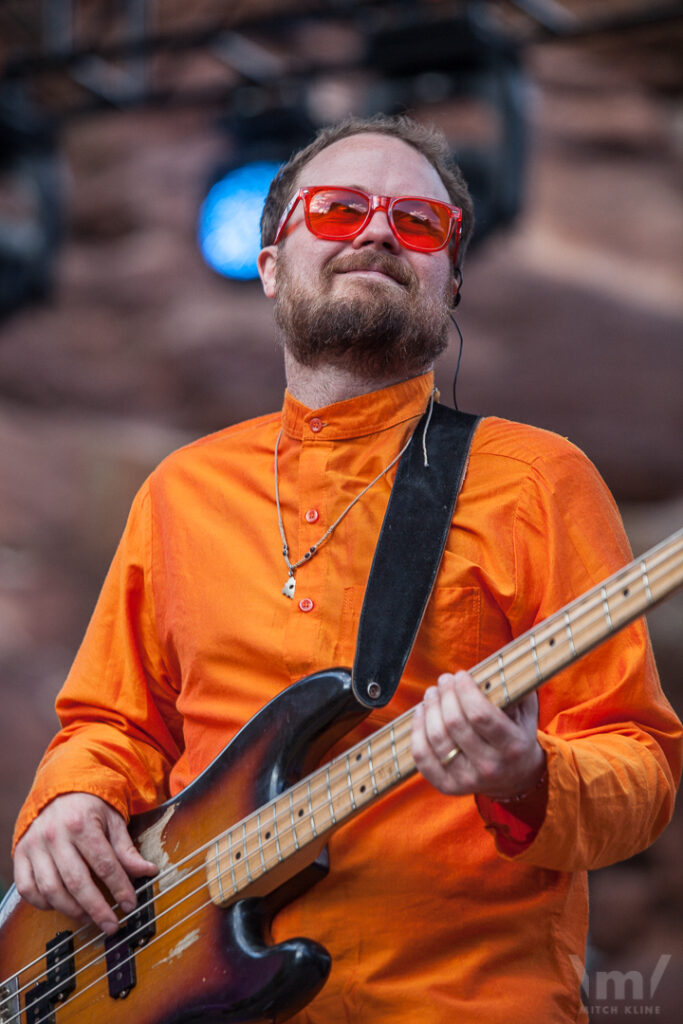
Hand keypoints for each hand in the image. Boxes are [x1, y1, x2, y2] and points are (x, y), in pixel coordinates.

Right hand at [14, 792, 157, 934]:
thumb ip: (126, 849)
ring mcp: (34, 846)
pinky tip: (61, 906)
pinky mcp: (20, 855)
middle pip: (76, 881)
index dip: (119, 888)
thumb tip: (148, 871)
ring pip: (51, 890)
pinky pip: (28, 889)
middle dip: (97, 908)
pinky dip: (43, 904)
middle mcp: (55, 835)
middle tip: (112, 925)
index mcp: (81, 823)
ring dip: (72, 910)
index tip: (130, 904)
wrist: (59, 788)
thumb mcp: (113, 820)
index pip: (104, 864)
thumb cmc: (89, 806)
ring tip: (90, 918)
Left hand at [411, 670, 544, 798]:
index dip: (465, 690)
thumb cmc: (517, 734)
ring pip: (436, 738)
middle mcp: (490, 767)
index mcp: (512, 746)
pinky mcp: (448, 786)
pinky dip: (417, 731)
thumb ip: (514, 689)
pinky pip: (422, 757)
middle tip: (444, 680)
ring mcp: (467, 780)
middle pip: (454, 724)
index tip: (461, 675)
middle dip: (445, 694)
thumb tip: (493, 664)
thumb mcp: (525, 711)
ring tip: (431, 693)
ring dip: (429, 708)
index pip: (480, 715)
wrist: (517, 778)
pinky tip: (421, 713)